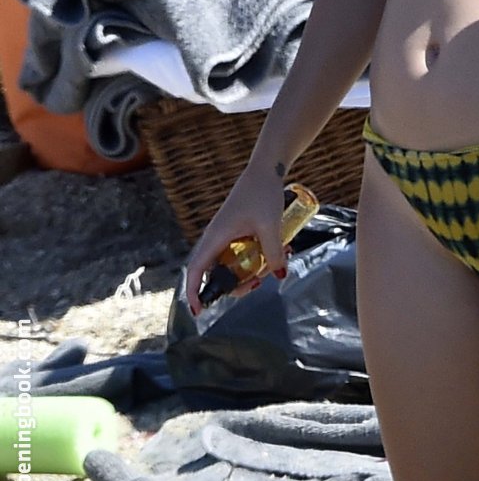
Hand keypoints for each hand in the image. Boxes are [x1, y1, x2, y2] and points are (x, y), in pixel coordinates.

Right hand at [184, 163, 289, 315]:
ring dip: (254, 268)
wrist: (267, 169)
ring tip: (280, 259)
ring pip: (234, 264)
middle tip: (259, 281)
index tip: (198, 311)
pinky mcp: (239, 230)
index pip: (196, 271)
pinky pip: (244, 251)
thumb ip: (274, 253)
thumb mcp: (270, 226)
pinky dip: (259, 255)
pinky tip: (282, 248)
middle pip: (218, 273)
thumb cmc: (262, 193)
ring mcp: (227, 235)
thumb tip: (279, 275)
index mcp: (216, 238)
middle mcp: (217, 238)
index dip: (194, 293)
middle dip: (238, 284)